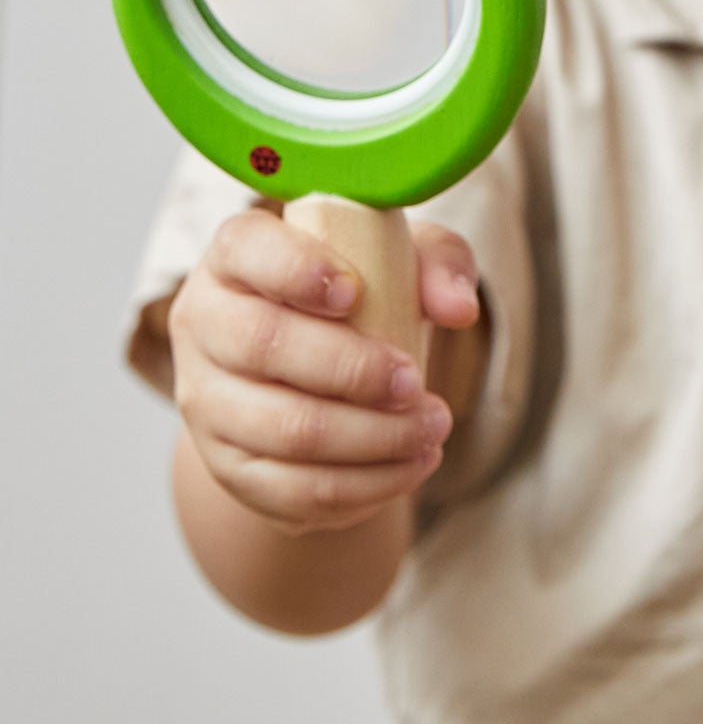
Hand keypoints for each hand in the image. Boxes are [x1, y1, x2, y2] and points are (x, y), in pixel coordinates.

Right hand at [167, 204, 483, 536]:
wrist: (317, 363)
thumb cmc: (363, 289)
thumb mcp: (404, 257)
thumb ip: (438, 264)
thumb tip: (459, 309)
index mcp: (237, 254)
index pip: (247, 249)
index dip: (296, 271)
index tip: (355, 292)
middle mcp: (203, 323)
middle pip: (264, 347)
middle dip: (353, 371)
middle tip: (417, 383)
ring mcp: (205, 401)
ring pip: (282, 430)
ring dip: (370, 439)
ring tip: (431, 430)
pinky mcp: (225, 466)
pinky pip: (288, 492)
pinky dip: (358, 487)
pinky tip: (409, 467)